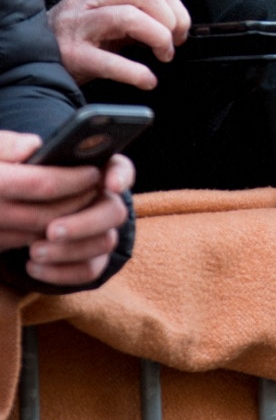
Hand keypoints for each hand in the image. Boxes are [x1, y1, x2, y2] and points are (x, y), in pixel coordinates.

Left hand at [0, 132, 133, 286]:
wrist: (8, 215)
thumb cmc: (11, 180)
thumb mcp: (5, 161)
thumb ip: (11, 148)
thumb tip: (31, 147)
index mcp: (93, 170)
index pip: (120, 167)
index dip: (120, 176)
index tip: (109, 184)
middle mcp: (104, 200)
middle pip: (114, 211)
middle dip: (84, 223)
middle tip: (51, 230)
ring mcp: (101, 231)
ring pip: (105, 243)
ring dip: (69, 250)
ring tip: (34, 251)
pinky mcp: (91, 259)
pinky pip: (89, 270)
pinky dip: (61, 272)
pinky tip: (33, 266)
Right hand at [48, 0, 190, 88]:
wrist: (31, 61)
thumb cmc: (74, 42)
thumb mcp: (103, 22)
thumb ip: (135, 20)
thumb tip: (174, 30)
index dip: (174, 7)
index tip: (182, 29)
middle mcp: (89, 3)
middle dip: (169, 19)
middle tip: (175, 43)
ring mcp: (79, 27)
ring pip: (128, 17)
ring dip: (157, 36)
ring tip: (165, 56)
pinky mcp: (73, 56)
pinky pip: (109, 61)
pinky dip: (135, 72)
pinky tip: (147, 80)